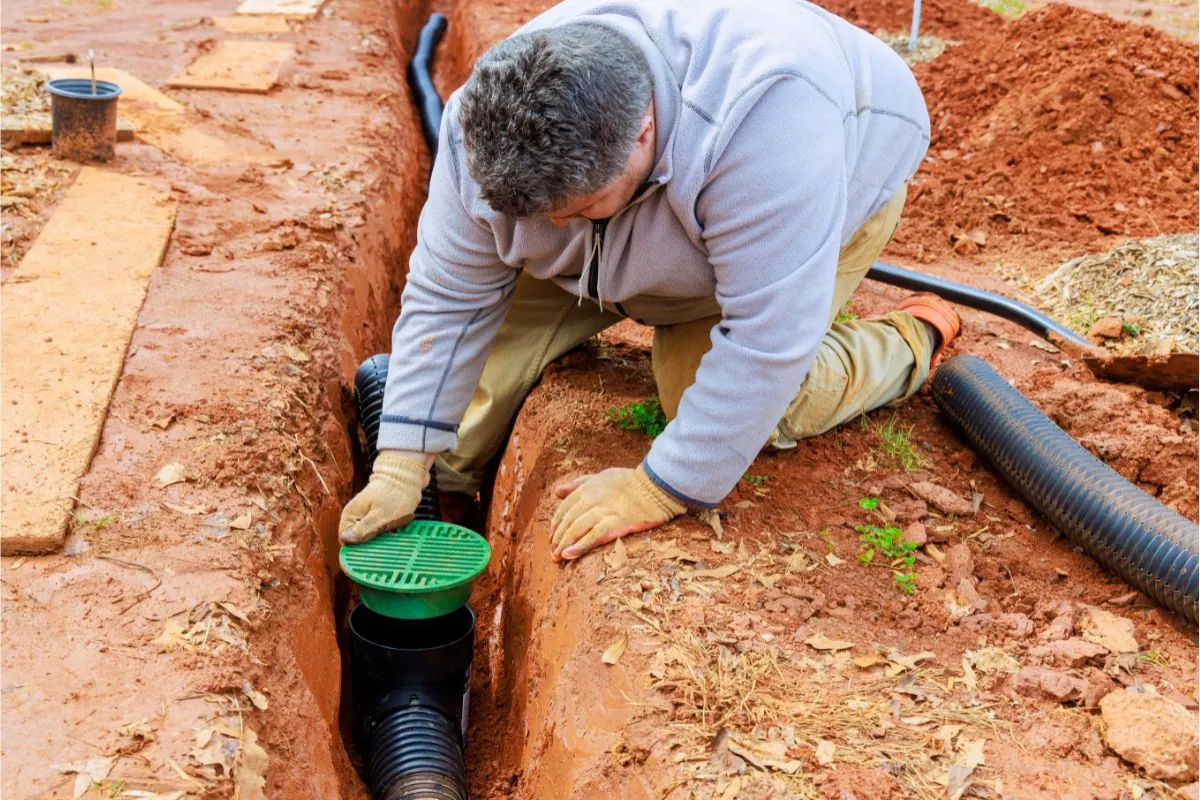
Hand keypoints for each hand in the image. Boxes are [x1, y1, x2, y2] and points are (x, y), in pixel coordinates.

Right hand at [339, 451, 430, 543]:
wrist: (408, 476)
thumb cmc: (395, 495)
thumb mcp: (381, 516)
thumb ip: (365, 529)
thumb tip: (346, 540)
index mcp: (350, 515)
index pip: (346, 542)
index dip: (356, 551)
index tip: (371, 556)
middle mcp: (354, 516)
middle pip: (357, 541)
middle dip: (371, 545)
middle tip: (386, 542)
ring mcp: (364, 515)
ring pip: (369, 537)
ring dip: (381, 539)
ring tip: (393, 533)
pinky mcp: (375, 515)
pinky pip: (377, 530)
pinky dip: (386, 532)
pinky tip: (395, 530)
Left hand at [550, 465, 685, 560]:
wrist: (657, 486)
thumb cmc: (630, 482)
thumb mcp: (601, 476)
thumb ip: (578, 483)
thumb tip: (557, 492)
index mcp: (588, 488)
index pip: (565, 507)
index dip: (556, 523)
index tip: (552, 536)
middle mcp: (593, 498)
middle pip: (568, 520)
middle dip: (558, 537)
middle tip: (552, 552)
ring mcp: (605, 511)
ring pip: (577, 528)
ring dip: (564, 543)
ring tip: (557, 556)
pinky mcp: (618, 522)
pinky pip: (594, 536)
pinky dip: (580, 545)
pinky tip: (569, 554)